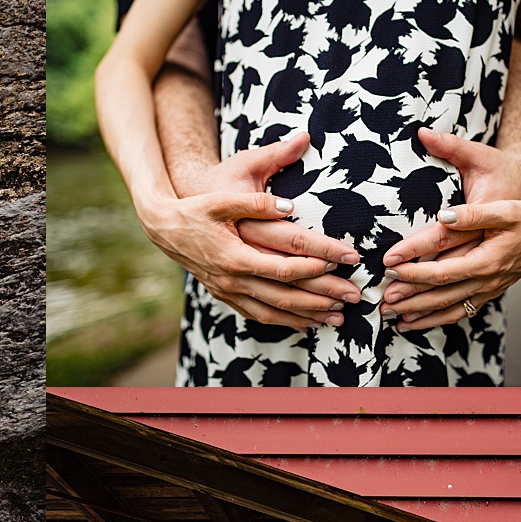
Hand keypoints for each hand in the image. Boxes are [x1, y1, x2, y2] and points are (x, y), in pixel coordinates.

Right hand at [141, 130, 360, 328]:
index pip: (286, 265)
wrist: (165, 229)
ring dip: (308, 316)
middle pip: (286, 295)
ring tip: (338, 318)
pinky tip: (306, 324)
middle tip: (355, 297)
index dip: (318, 263)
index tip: (347, 260)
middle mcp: (233, 280)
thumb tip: (290, 204)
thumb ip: (256, 200)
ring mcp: (229, 292)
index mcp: (235, 255)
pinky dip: (285, 322)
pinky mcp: (226, 296)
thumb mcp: (223, 197)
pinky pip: (259, 315)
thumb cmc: (196, 208)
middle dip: (324, 297)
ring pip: (275, 312)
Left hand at [380, 128, 520, 329]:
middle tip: (381, 301)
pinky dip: (435, 321)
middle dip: (409, 300)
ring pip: (448, 310)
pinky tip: (413, 324)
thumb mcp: (505, 209)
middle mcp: (486, 281)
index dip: (413, 271)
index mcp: (487, 261)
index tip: (389, 267)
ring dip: (418, 316)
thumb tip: (444, 215)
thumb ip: (474, 214)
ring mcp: (488, 291)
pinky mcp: (488, 294)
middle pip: (440, 296)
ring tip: (390, 318)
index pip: (441, 271)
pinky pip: (459, 313)